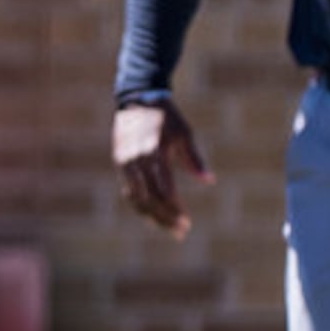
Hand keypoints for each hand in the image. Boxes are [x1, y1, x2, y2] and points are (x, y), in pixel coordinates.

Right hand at [114, 99, 212, 236]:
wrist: (138, 97)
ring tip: (169, 228)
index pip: (164, 190)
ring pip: (135, 198)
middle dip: (164, 218)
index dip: (174, 209)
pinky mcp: (119, 162)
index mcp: (153, 153)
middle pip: (148, 199)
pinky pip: (128, 190)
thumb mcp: (184, 134)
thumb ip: (194, 160)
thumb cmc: (167, 117)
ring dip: (151, 216)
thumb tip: (209, 181)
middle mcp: (135, 161)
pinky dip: (140, 205)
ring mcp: (124, 163)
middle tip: (180, 232)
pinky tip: (152, 215)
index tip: (187, 223)